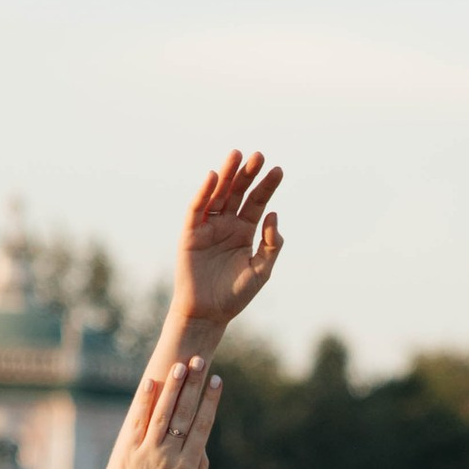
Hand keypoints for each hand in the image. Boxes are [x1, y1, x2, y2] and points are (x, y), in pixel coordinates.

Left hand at [90, 355, 222, 468]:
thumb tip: (203, 445)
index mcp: (188, 468)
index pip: (202, 426)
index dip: (211, 401)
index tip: (218, 380)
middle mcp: (169, 456)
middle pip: (184, 413)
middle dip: (194, 385)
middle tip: (200, 360)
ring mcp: (146, 453)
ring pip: (162, 413)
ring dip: (172, 387)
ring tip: (180, 365)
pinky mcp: (126, 454)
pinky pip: (137, 423)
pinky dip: (145, 402)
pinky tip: (150, 384)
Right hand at [173, 152, 282, 333]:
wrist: (208, 314)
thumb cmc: (235, 295)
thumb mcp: (261, 269)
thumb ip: (271, 244)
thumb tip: (273, 213)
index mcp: (245, 231)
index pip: (257, 202)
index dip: (267, 186)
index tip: (278, 169)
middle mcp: (227, 224)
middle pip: (238, 192)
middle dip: (248, 174)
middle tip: (259, 155)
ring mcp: (208, 227)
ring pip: (218, 195)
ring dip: (226, 175)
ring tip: (237, 155)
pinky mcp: (190, 233)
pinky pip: (197, 209)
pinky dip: (204, 193)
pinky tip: (214, 177)